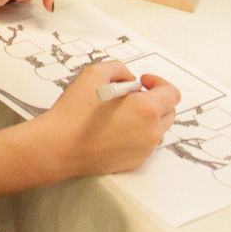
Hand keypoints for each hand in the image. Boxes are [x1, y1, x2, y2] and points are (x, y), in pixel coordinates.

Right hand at [39, 62, 179, 177]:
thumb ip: (117, 68)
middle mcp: (150, 133)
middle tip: (130, 95)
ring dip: (146, 117)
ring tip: (119, 112)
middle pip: (169, 112)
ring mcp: (144, 150)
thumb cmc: (74, 114)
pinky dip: (136, 133)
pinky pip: (144, 144)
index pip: (172, 94)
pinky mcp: (134, 162)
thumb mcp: (93, 74)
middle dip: (154, 100)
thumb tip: (128, 78)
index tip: (143, 81)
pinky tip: (113, 128)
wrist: (58, 147)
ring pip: (157, 129)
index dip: (159, 82)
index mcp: (146, 110)